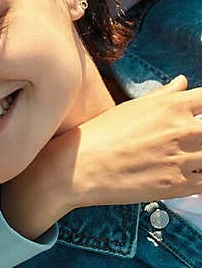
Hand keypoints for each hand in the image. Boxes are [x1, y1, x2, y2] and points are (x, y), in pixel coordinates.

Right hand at [1, 75, 201, 238]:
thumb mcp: (132, 107)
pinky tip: (188, 175)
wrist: (78, 168)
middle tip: (191, 141)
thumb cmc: (101, 134)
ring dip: (201, 156)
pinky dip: (200, 178)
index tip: (200, 115)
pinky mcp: (177, 185)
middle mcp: (181, 129)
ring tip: (189, 158)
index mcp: (172, 106)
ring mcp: (181, 158)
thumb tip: (183, 82)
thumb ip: (164, 95)